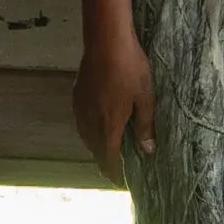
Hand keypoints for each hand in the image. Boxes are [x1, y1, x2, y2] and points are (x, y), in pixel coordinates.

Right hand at [72, 35, 156, 182]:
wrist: (106, 42)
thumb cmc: (130, 69)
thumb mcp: (145, 98)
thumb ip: (145, 126)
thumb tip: (147, 150)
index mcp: (109, 126)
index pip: (108, 159)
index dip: (114, 173)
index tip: (121, 181)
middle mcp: (90, 122)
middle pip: (95, 151)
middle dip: (105, 162)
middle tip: (117, 168)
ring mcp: (81, 109)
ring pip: (86, 137)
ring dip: (96, 147)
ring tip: (107, 150)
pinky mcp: (76, 96)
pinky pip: (81, 122)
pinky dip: (89, 131)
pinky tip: (97, 125)